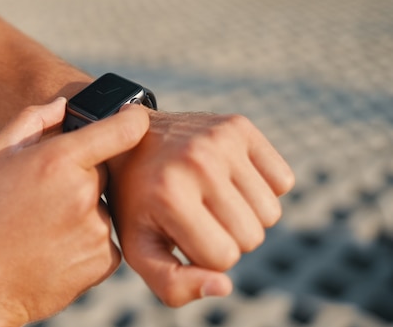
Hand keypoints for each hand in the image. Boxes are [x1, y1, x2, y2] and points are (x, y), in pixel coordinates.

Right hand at [0, 98, 149, 325]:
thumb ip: (33, 119)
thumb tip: (65, 106)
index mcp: (61, 160)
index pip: (123, 129)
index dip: (132, 118)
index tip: (133, 117)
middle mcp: (86, 193)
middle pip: (104, 170)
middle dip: (83, 174)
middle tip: (47, 193)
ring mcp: (98, 229)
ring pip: (104, 205)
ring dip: (83, 209)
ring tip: (45, 225)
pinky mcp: (105, 260)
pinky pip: (106, 237)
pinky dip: (87, 239)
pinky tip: (55, 245)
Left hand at [107, 111, 294, 306]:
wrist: (129, 141)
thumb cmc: (137, 203)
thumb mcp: (139, 248)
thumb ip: (172, 285)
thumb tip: (224, 287)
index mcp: (169, 196)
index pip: (223, 258)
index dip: (204, 255)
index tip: (181, 233)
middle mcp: (198, 162)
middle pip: (251, 237)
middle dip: (226, 237)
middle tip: (197, 214)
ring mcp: (221, 139)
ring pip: (270, 213)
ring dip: (246, 215)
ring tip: (211, 197)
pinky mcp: (239, 125)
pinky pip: (282, 180)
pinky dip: (262, 188)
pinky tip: (229, 179)